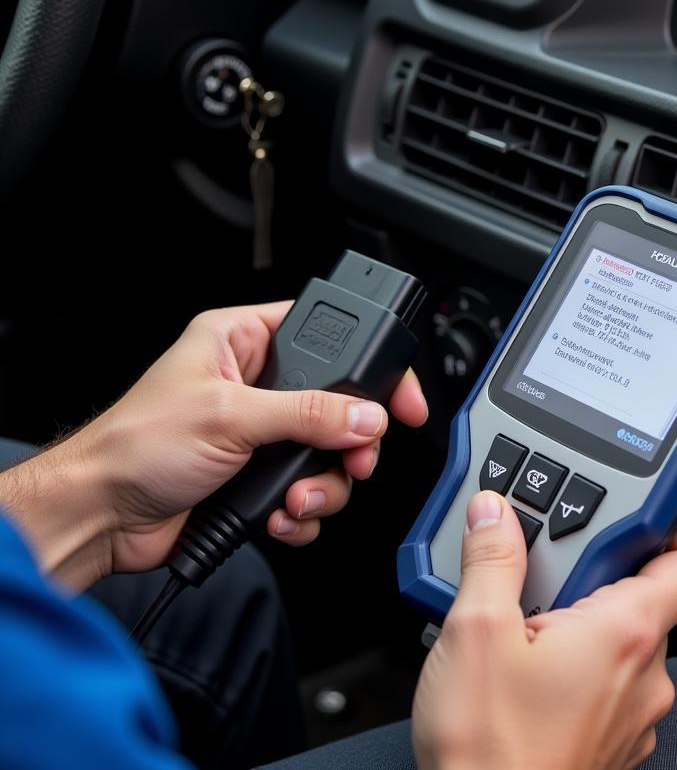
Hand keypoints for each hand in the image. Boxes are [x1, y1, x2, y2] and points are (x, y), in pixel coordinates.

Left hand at [0, 303, 427, 588]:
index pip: (327, 336)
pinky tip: (277, 516)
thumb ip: (308, 413)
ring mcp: (259, 434)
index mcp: (242, 340)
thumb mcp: (231, 416)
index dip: (369, 364)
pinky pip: (307, 491)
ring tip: (296, 499)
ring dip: (323, 486)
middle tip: (354, 459)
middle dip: (349, 443)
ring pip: (328, 455)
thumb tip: (365, 415)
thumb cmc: (134, 445)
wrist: (100, 517)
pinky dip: (301, 512)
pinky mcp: (257, 478)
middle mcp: (256, 383)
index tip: (400, 397)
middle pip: (339, 404)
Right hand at [412, 492, 676, 769]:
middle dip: (595, 567)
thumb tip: (495, 514)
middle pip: (644, 591)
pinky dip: (576, 656)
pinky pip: (607, 677)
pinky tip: (524, 661)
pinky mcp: (610, 738)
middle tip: (540, 562)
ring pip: (621, 636)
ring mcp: (632, 713)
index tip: (661, 498)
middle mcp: (645, 674)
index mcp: (626, 632)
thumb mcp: (474, 632)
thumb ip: (491, 559)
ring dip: (580, 613)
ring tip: (518, 615)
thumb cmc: (489, 754)